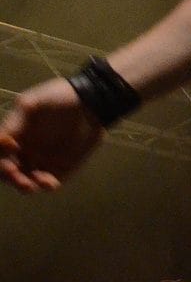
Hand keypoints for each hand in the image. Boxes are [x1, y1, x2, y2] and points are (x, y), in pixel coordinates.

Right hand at [0, 77, 102, 193]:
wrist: (90, 103)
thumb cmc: (57, 97)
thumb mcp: (33, 102)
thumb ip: (17, 120)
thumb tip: (1, 139)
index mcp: (13, 135)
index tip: (10, 147)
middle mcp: (22, 151)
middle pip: (8, 170)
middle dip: (9, 176)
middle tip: (15, 175)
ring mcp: (40, 161)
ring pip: (26, 180)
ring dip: (25, 184)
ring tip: (31, 185)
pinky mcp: (60, 168)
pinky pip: (50, 181)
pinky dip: (46, 185)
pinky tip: (50, 183)